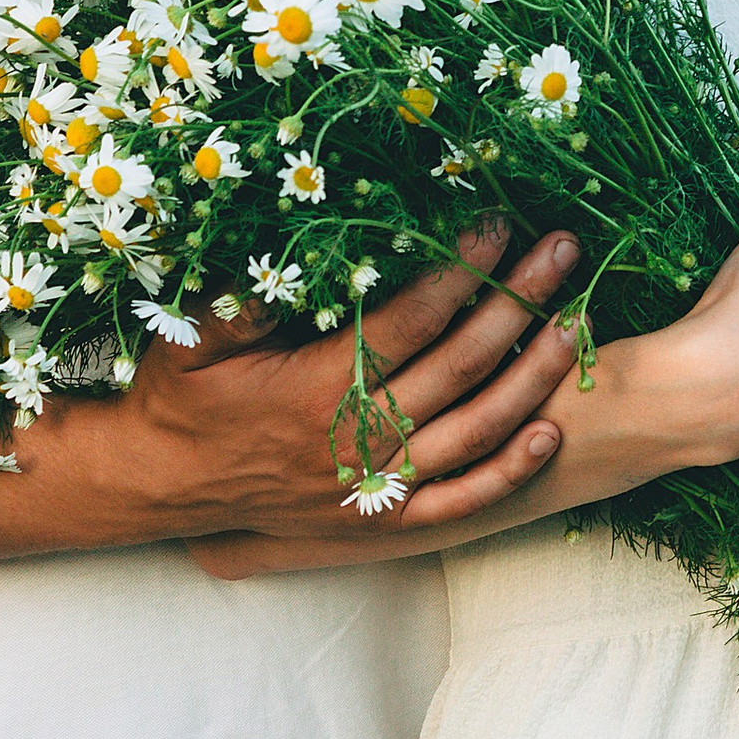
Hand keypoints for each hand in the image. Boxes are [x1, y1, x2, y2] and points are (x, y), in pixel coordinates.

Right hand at [139, 222, 580, 566]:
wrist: (160, 484)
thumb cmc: (181, 393)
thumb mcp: (196, 331)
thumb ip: (250, 292)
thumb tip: (304, 238)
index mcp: (315, 387)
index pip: (408, 320)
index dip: (458, 269)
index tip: (498, 220)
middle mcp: (354, 440)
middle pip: (458, 366)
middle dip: (518, 301)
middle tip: (564, 248)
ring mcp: (371, 486)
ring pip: (473, 432)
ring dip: (532, 375)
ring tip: (578, 320)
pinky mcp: (378, 518)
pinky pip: (457, 502)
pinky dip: (507, 471)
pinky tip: (550, 431)